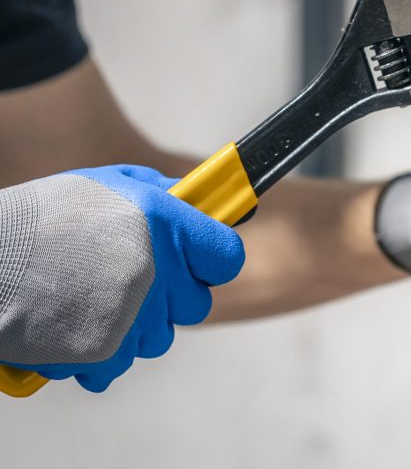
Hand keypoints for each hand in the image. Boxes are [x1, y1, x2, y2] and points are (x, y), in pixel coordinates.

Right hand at [0, 165, 243, 391]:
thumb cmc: (47, 215)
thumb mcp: (113, 182)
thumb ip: (163, 193)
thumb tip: (197, 202)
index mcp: (169, 225)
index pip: (227, 257)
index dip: (211, 259)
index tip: (196, 258)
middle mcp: (161, 273)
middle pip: (196, 304)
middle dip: (171, 295)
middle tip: (133, 278)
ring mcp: (135, 317)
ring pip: (159, 338)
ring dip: (136, 325)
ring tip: (92, 297)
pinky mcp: (105, 353)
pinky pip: (120, 364)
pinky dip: (100, 353)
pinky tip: (74, 325)